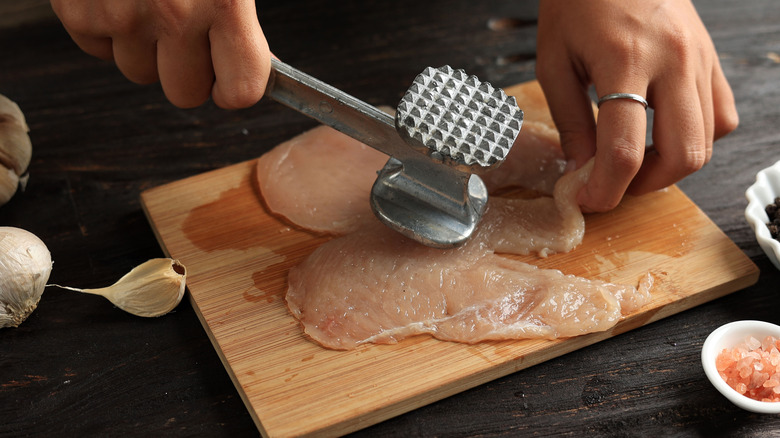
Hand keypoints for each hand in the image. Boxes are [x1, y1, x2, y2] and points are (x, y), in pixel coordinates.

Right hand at [50, 0, 270, 108]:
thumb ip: (239, 15)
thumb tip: (255, 64)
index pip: (240, 90)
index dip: (235, 87)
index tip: (232, 77)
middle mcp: (171, 13)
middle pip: (185, 93)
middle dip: (191, 71)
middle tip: (190, 34)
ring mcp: (118, 12)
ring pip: (138, 72)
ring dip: (147, 49)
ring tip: (150, 1)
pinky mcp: (74, 7)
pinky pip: (97, 49)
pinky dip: (107, 29)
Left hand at [536, 0, 737, 211]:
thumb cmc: (576, 2)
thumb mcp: (554, 62)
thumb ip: (569, 121)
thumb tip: (582, 170)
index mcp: (624, 61)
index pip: (624, 150)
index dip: (605, 189)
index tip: (588, 199)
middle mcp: (672, 61)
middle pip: (683, 155)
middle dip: (645, 185)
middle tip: (614, 184)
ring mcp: (699, 58)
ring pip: (708, 140)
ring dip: (671, 166)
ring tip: (635, 160)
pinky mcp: (710, 57)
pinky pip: (721, 114)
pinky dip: (697, 136)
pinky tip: (663, 132)